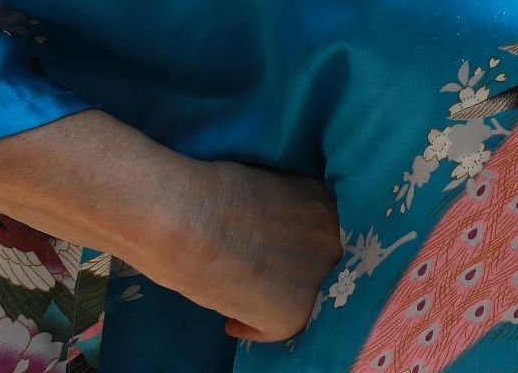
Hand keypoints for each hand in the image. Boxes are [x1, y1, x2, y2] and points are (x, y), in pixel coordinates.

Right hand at [138, 160, 343, 342]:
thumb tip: (266, 231)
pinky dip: (252, 327)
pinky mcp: (296, 311)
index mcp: (323, 201)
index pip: (316, 235)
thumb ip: (276, 212)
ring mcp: (318, 275)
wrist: (186, 218)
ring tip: (236, 294)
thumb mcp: (262, 189)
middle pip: (313, 264)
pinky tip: (231, 320)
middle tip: (251, 274)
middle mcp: (331, 237)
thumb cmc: (206, 193)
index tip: (268, 253)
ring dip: (271, 298)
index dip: (292, 247)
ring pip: (299, 296)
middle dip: (286, 271)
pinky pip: (276, 328)